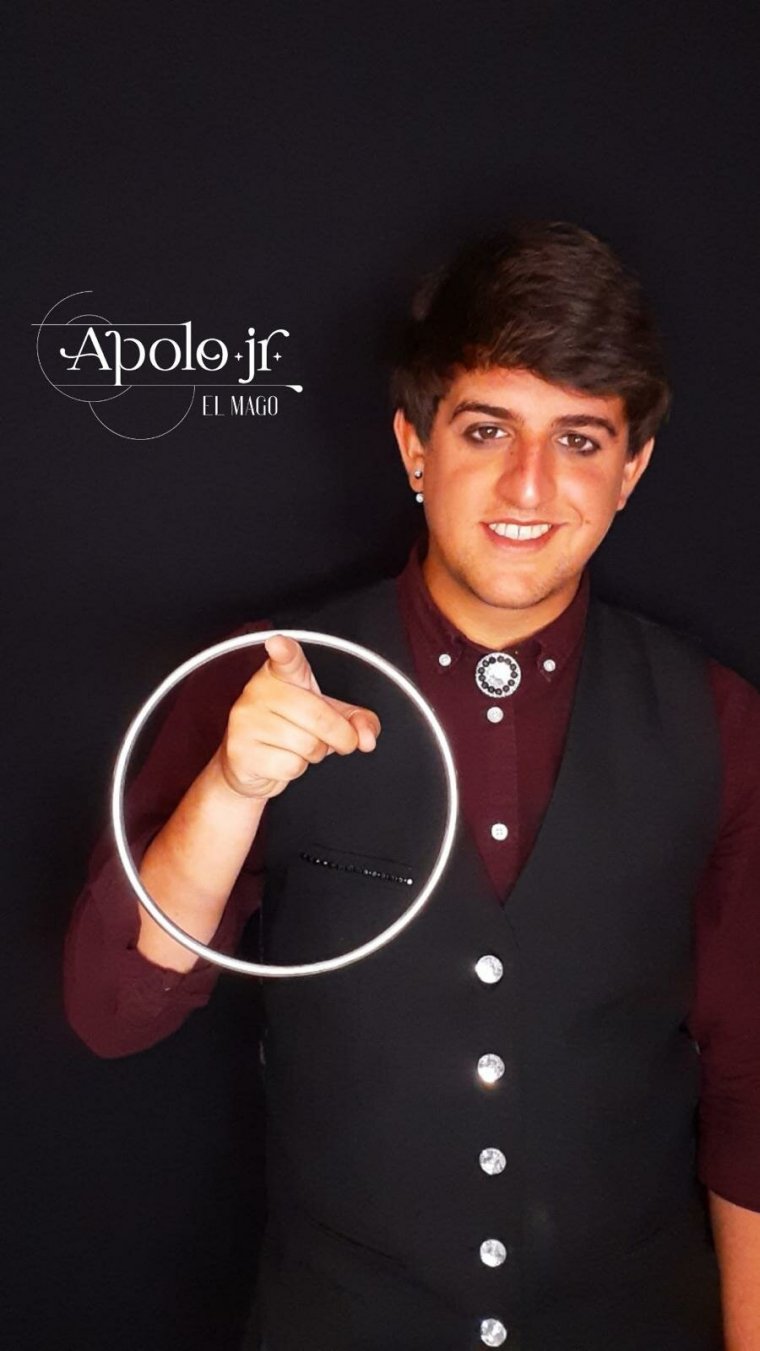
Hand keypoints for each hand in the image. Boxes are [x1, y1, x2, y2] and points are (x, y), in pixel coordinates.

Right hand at [218, 634, 380, 798]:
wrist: (247, 763)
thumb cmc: (288, 730)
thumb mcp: (327, 717)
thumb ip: (356, 720)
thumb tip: (367, 737)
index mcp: (281, 675)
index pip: (286, 660)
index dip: (284, 651)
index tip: (279, 644)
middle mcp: (259, 692)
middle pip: (318, 717)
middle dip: (340, 737)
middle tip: (340, 741)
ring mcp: (246, 721)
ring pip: (307, 745)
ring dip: (314, 754)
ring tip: (299, 747)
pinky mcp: (241, 751)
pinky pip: (290, 766)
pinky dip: (296, 769)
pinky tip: (281, 759)